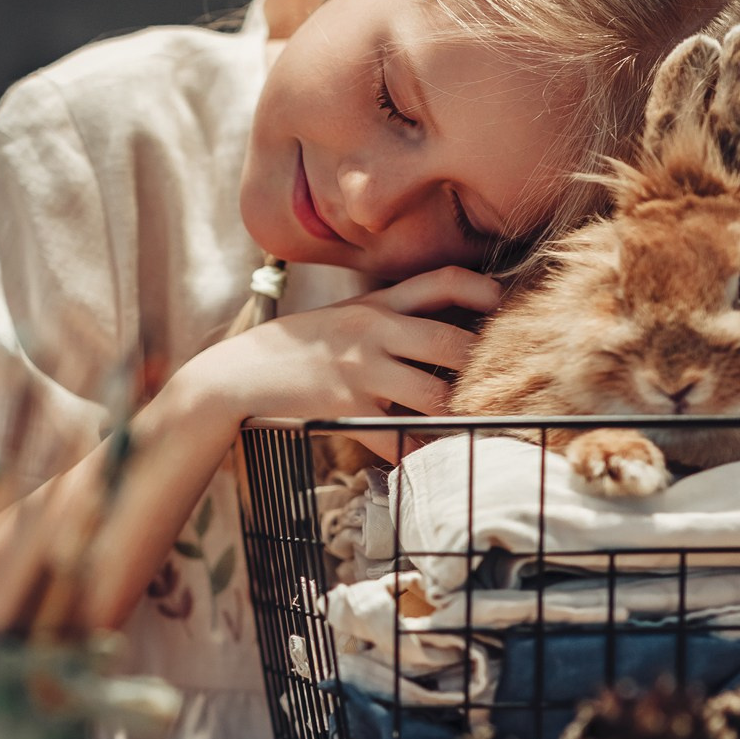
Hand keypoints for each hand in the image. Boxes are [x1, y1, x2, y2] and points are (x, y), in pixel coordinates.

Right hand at [179, 266, 502, 459]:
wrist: (233, 375)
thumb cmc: (289, 347)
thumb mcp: (337, 317)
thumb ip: (382, 316)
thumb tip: (434, 329)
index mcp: (374, 304)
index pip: (442, 280)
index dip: (483, 290)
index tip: (505, 306)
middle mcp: (373, 332)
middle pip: (452, 342)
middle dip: (482, 367)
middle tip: (500, 385)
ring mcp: (361, 372)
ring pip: (434, 395)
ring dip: (457, 415)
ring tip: (472, 425)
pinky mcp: (346, 409)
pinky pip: (396, 438)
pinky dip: (415, 452)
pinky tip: (422, 458)